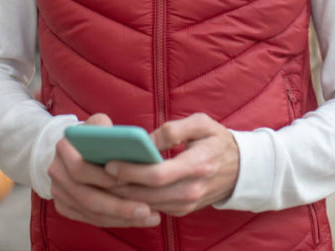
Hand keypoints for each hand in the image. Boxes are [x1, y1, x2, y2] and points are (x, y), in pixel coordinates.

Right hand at [48, 113, 160, 226]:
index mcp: (64, 148)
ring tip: (150, 217)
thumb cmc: (94, 135)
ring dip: (122, 218)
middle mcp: (57, 172)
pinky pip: (92, 219)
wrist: (74, 149)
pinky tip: (138, 220)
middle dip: (118, 206)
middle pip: (87, 197)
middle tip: (146, 209)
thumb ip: (109, 130)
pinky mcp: (65, 207)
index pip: (80, 168)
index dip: (104, 177)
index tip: (129, 181)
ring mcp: (59, 192)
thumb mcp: (99, 124)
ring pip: (91, 212)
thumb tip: (131, 142)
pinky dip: (116, 221)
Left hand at [106, 113, 239, 216]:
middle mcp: (191, 190)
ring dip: (121, 196)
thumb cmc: (217, 141)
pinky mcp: (182, 211)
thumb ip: (175, 129)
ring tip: (99, 181)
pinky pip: (153, 208)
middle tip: (94, 173)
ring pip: (146, 205)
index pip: (157, 175)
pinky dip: (133, 200)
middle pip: (147, 195)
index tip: (109, 163)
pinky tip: (117, 188)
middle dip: (118, 186)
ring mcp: (186, 204)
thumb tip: (147, 140)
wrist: (240, 169)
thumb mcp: (202, 123)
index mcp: (197, 166)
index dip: (131, 171)